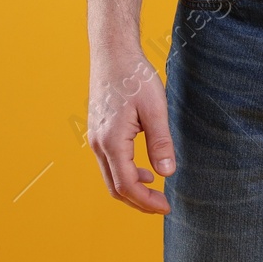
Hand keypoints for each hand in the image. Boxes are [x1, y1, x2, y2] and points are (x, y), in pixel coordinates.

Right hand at [88, 49, 174, 213]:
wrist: (113, 54)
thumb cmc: (134, 77)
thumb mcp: (155, 108)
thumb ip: (160, 142)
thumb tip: (167, 174)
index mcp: (111, 141)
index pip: (127, 185)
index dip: (146, 202)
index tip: (166, 207)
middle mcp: (98, 144)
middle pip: (115, 188)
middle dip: (138, 202)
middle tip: (162, 205)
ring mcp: (95, 139)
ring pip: (110, 177)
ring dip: (132, 189)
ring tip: (156, 190)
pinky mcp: (98, 132)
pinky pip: (109, 163)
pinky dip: (125, 174)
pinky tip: (144, 170)